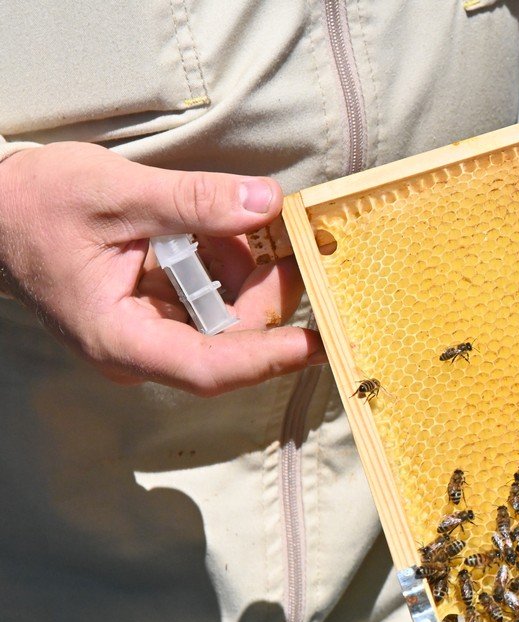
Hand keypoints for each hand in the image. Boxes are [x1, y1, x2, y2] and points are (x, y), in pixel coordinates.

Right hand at [0, 142, 323, 395]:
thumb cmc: (37, 204)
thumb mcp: (116, 191)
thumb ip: (194, 201)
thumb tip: (266, 202)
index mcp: (120, 338)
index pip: (209, 368)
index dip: (268, 357)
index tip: (316, 341)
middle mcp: (141, 349)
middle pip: (230, 339)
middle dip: (265, 288)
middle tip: (287, 235)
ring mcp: (153, 333)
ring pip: (228, 314)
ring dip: (247, 266)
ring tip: (232, 217)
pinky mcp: (162, 311)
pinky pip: (213, 295)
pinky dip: (227, 260)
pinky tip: (217, 227)